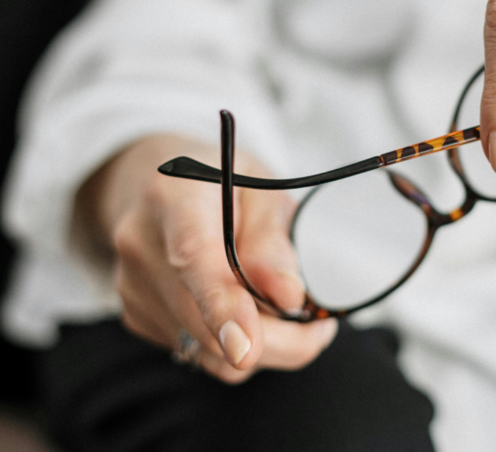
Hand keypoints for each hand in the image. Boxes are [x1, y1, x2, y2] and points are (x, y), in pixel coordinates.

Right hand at [76, 135, 336, 383]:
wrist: (166, 189)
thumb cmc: (226, 186)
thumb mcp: (265, 193)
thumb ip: (273, 242)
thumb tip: (288, 297)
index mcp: (175, 197)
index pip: (194, 256)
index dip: (221, 305)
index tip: (246, 349)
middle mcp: (142, 244)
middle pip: (206, 321)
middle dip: (275, 339)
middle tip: (319, 327)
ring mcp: (132, 286)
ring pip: (207, 350)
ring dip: (260, 346)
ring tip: (285, 310)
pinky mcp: (136, 315)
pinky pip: (197, 353)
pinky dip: (233, 345)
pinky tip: (245, 310)